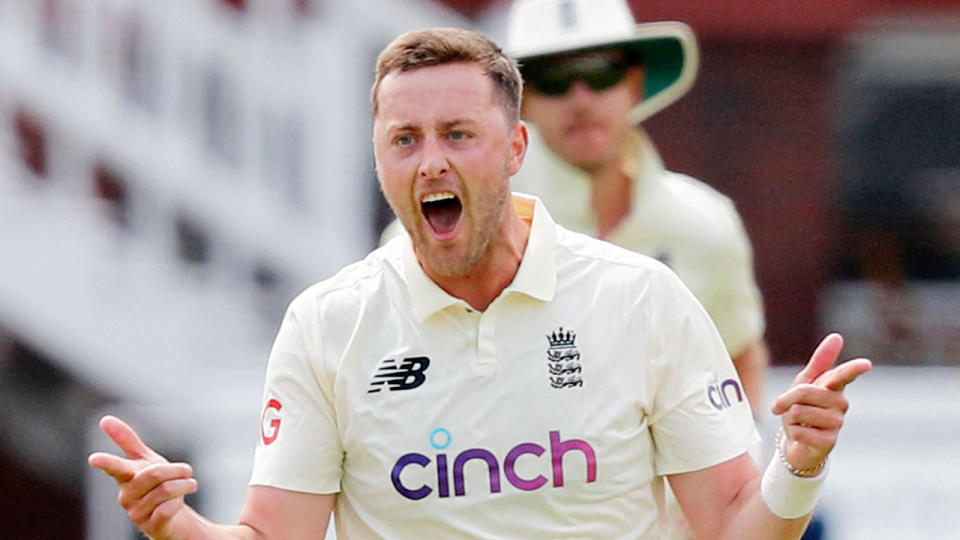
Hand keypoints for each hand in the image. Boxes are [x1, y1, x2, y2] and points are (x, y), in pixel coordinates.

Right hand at [88, 415, 198, 538]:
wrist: (172, 514)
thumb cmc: (156, 484)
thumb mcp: (145, 460)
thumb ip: (127, 440)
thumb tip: (104, 419)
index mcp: (125, 476)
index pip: (114, 467)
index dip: (106, 462)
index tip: (93, 458)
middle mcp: (126, 495)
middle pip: (154, 474)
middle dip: (177, 470)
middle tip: (187, 470)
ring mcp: (136, 513)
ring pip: (166, 490)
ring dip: (184, 485)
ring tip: (188, 485)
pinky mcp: (149, 526)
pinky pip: (168, 508)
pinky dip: (179, 502)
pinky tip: (178, 503)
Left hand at [770, 333, 871, 472]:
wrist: (798, 442)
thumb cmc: (802, 408)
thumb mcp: (805, 382)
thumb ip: (819, 362)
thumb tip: (838, 336)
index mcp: (834, 387)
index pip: (845, 376)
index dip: (854, 369)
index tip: (866, 364)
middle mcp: (841, 404)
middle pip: (804, 392)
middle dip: (786, 399)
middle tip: (785, 407)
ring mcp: (837, 423)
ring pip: (799, 411)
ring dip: (790, 418)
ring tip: (799, 423)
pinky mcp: (830, 442)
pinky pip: (799, 431)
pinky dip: (793, 433)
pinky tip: (802, 436)